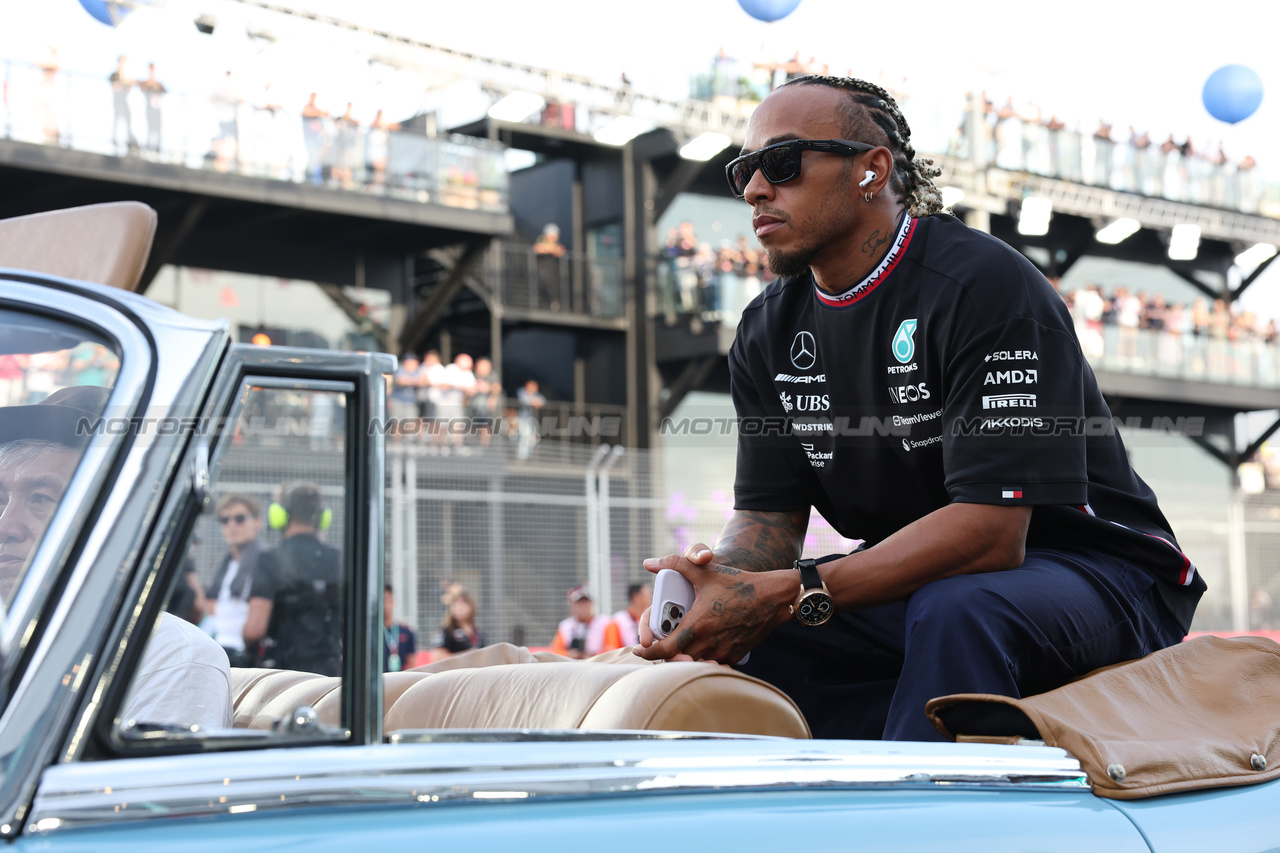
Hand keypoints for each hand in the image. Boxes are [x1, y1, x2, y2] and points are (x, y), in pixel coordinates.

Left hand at [633, 542, 790, 664]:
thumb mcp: (705, 571)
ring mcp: (722, 651)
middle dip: (664, 655)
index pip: (665, 649)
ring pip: (694, 664)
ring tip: (676, 648)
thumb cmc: (737, 583)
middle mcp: (708, 642)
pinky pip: (712, 663)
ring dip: (683, 658)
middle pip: (677, 660)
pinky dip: (703, 659)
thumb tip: (648, 563)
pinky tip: (699, 649)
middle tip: (656, 646)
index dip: (648, 652)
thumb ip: (675, 563)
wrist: (772, 597)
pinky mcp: (734, 655)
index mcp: (697, 625)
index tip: (639, 649)